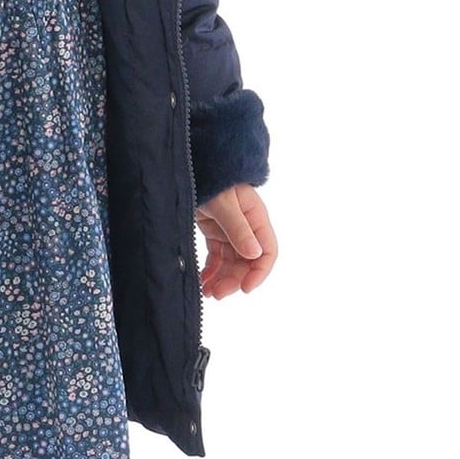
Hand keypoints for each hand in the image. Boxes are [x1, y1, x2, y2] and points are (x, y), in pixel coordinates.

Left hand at [195, 183, 276, 298]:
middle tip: (217, 294)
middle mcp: (246, 227)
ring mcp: (230, 231)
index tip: (245, 288)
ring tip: (208, 292)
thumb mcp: (223, 203)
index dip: (259, 272)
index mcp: (255, 218)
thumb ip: (238, 228)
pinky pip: (218, 257)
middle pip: (248, 262)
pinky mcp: (215, 232)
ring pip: (232, 263)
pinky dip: (212, 270)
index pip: (267, 251)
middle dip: (235, 279)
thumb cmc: (211, 178)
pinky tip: (204, 280)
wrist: (192, 164)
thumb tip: (255, 254)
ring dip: (222, 279)